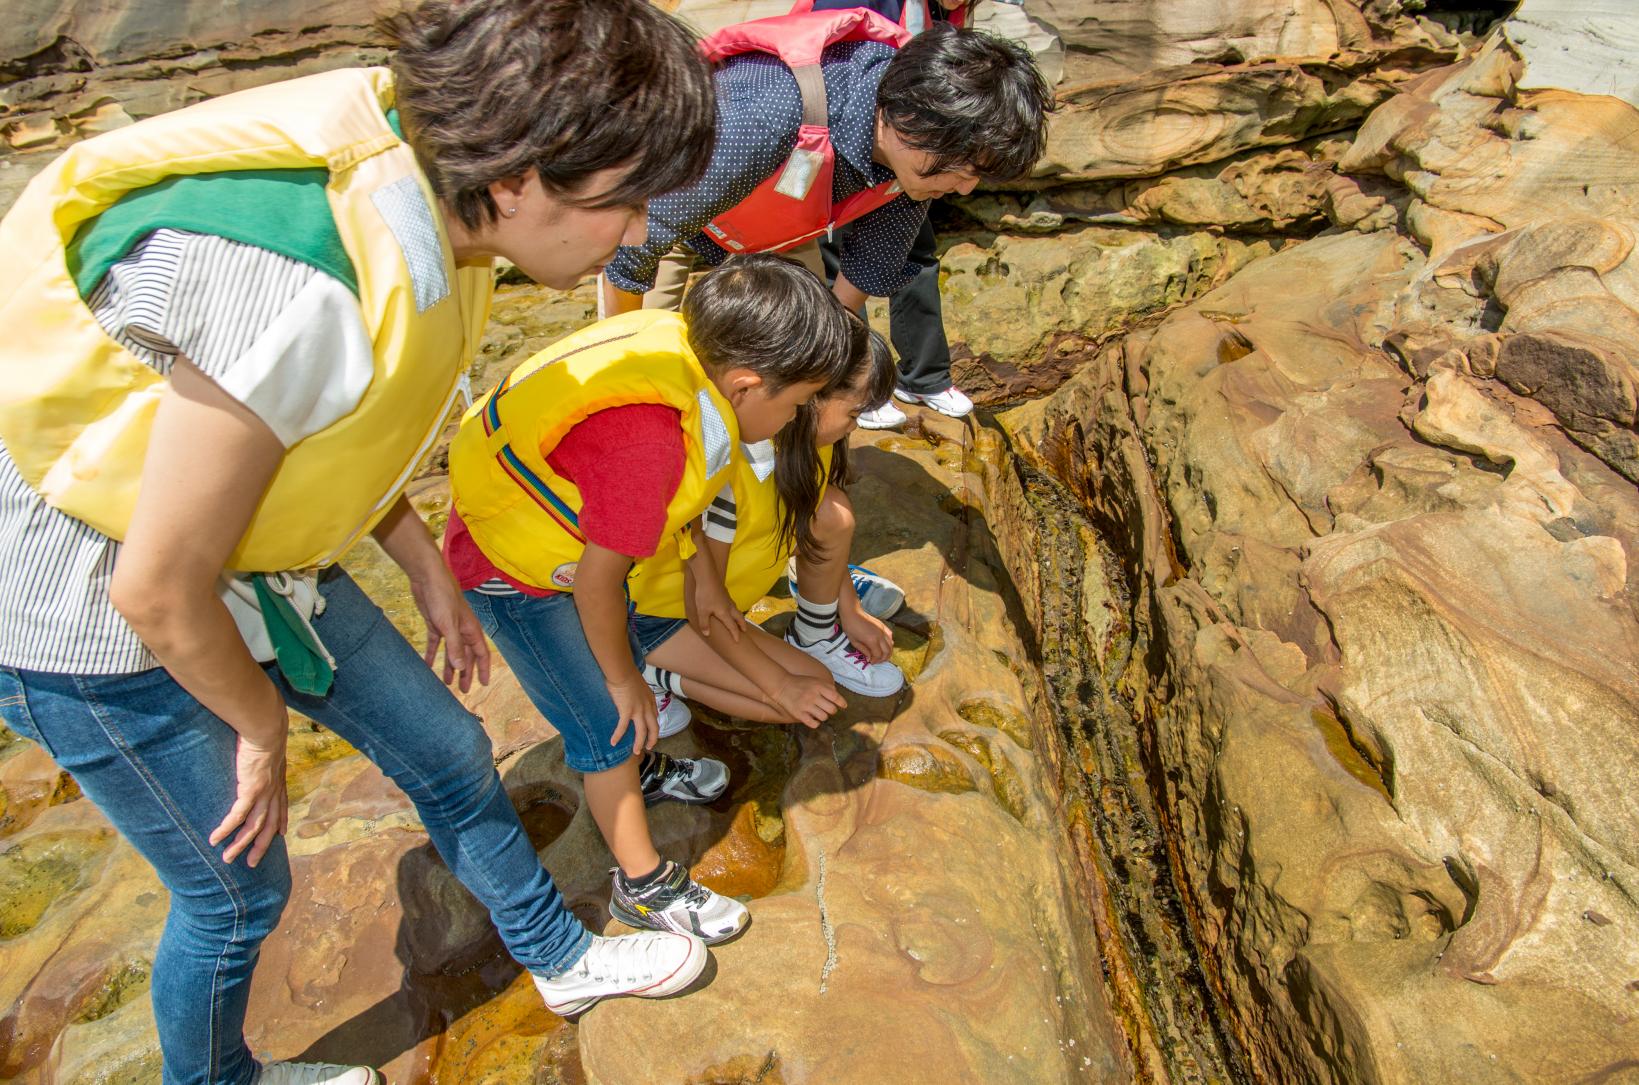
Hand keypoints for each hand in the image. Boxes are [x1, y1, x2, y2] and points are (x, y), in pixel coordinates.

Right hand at [209, 727, 288, 866]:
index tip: (281, 835)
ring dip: (240, 844)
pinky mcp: (250, 790)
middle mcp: (273, 792)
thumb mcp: (266, 748)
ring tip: (227, 858)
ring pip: (253, 827)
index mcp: (278, 782)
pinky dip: (226, 829)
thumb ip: (262, 757)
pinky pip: (238, 816)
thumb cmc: (263, 733)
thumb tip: (254, 753)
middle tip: (252, 863)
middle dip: (260, 847)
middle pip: (269, 826)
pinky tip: (215, 838)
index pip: (281, 808)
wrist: (266, 726)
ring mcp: (263, 793)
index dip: (281, 822)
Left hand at [410, 566, 490, 691]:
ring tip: (447, 683)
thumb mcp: (448, 625)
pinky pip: (435, 644)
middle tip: (463, 689)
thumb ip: (455, 646)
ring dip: (450, 666)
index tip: (483, 684)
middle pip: (467, 655)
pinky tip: (427, 665)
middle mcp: (462, 630)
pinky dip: (432, 655)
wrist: (427, 577)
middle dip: (466, 672)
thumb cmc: (442, 598)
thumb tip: (461, 667)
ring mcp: (448, 627)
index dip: (483, 669)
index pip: (481, 653)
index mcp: (471, 630)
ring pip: (452, 651)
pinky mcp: (435, 624)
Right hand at [607, 673, 659, 752]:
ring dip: (639, 743)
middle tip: (648, 747)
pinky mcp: (627, 711)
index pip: (655, 717)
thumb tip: (631, 694)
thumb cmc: (627, 673)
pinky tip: (613, 742)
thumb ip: (637, 692)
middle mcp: (647, 707)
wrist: (622, 671)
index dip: (654, 727)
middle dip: (652, 739)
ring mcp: (638, 710)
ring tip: (636, 752)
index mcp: (650, 700)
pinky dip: (618, 736)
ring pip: (642, 732)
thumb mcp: (638, 684)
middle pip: (654, 728)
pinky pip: (623, 728)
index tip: (650, 733)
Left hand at [692, 575, 743, 643]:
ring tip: (738, 620)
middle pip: (739, 618)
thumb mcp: (702, 611)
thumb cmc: (704, 595)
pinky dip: (734, 609)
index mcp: (725, 613)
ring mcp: (728, 599)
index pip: (732, 626)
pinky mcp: (725, 594)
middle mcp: (729, 607)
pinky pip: (733, 605)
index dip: (735, 634)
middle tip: (744, 631)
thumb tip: (707, 634)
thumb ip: (704, 623)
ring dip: (739, 617)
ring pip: (737, 610)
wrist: (707, 577)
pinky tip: (729, 607)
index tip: (738, 641)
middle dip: (742, 625)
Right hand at [770, 674, 846, 727]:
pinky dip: (816, 723)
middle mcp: (812, 696)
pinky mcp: (799, 714)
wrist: (782, 685)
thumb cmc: (801, 683)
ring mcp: (805, 705)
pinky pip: (813, 724)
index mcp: (818, 687)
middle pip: (832, 709)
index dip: (842, 703)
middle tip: (828, 708)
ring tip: (819, 712)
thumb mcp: (815, 680)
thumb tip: (839, 699)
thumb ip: (828, 687)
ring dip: (823, 716)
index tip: (843, 706)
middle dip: (832, 710)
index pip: (835, 697)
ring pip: (824, 717)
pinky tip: (814, 719)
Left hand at [840, 603, 893, 663]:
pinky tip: (884, 645)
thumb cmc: (850, 627)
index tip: (870, 662)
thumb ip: (864, 651)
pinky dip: (889, 643)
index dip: (875, 660)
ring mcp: (883, 630)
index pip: (878, 655)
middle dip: (883, 659)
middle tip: (876, 661)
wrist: (852, 613)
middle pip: (887, 651)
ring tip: (881, 655)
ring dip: (888, 652)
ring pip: (891, 645)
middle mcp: (880, 636)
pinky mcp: (883, 626)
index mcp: (872, 641)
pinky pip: (890, 636)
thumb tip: (869, 658)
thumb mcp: (854, 642)